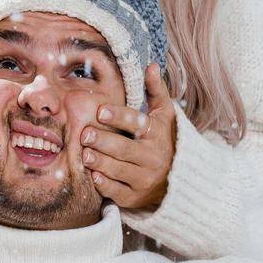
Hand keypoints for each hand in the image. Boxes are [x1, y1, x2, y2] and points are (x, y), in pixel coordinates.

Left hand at [81, 62, 174, 209]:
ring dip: (100, 162)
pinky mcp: (135, 197)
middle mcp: (152, 157)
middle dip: (104, 142)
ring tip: (84, 154)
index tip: (101, 111)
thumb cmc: (163, 138)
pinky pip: (118, 192)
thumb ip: (156, 90)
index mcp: (156, 134)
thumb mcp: (164, 114)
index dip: (120, 117)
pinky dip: (105, 185)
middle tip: (84, 134)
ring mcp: (144, 179)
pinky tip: (93, 176)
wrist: (177, 178)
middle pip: (125, 149)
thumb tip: (151, 65)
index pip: (138, 124)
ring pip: (119, 170)